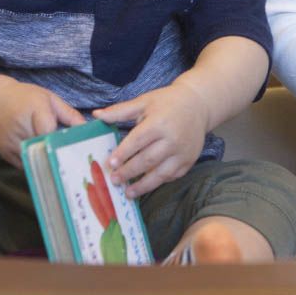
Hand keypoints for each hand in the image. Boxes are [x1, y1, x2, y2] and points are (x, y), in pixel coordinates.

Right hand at [0, 79, 84, 165]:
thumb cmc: (27, 99)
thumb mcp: (51, 99)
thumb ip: (69, 114)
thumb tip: (86, 129)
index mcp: (34, 108)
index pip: (49, 130)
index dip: (62, 140)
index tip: (74, 146)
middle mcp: (19, 126)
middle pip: (43, 147)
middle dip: (58, 153)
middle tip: (74, 160)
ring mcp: (10, 142)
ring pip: (34, 159)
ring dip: (48, 161)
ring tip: (61, 162)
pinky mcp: (5, 153)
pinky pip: (26, 165)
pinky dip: (36, 164)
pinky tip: (44, 160)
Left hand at [93, 81, 210, 197]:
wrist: (198, 105)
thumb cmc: (167, 102)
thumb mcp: (144, 102)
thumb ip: (120, 111)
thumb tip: (96, 115)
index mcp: (160, 122)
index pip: (138, 141)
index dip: (123, 153)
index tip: (110, 164)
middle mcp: (173, 139)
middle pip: (148, 160)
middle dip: (129, 172)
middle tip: (114, 180)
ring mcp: (183, 152)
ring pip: (161, 173)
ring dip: (143, 185)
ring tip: (128, 192)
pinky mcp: (189, 161)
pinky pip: (172, 176)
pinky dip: (158, 182)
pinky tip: (146, 186)